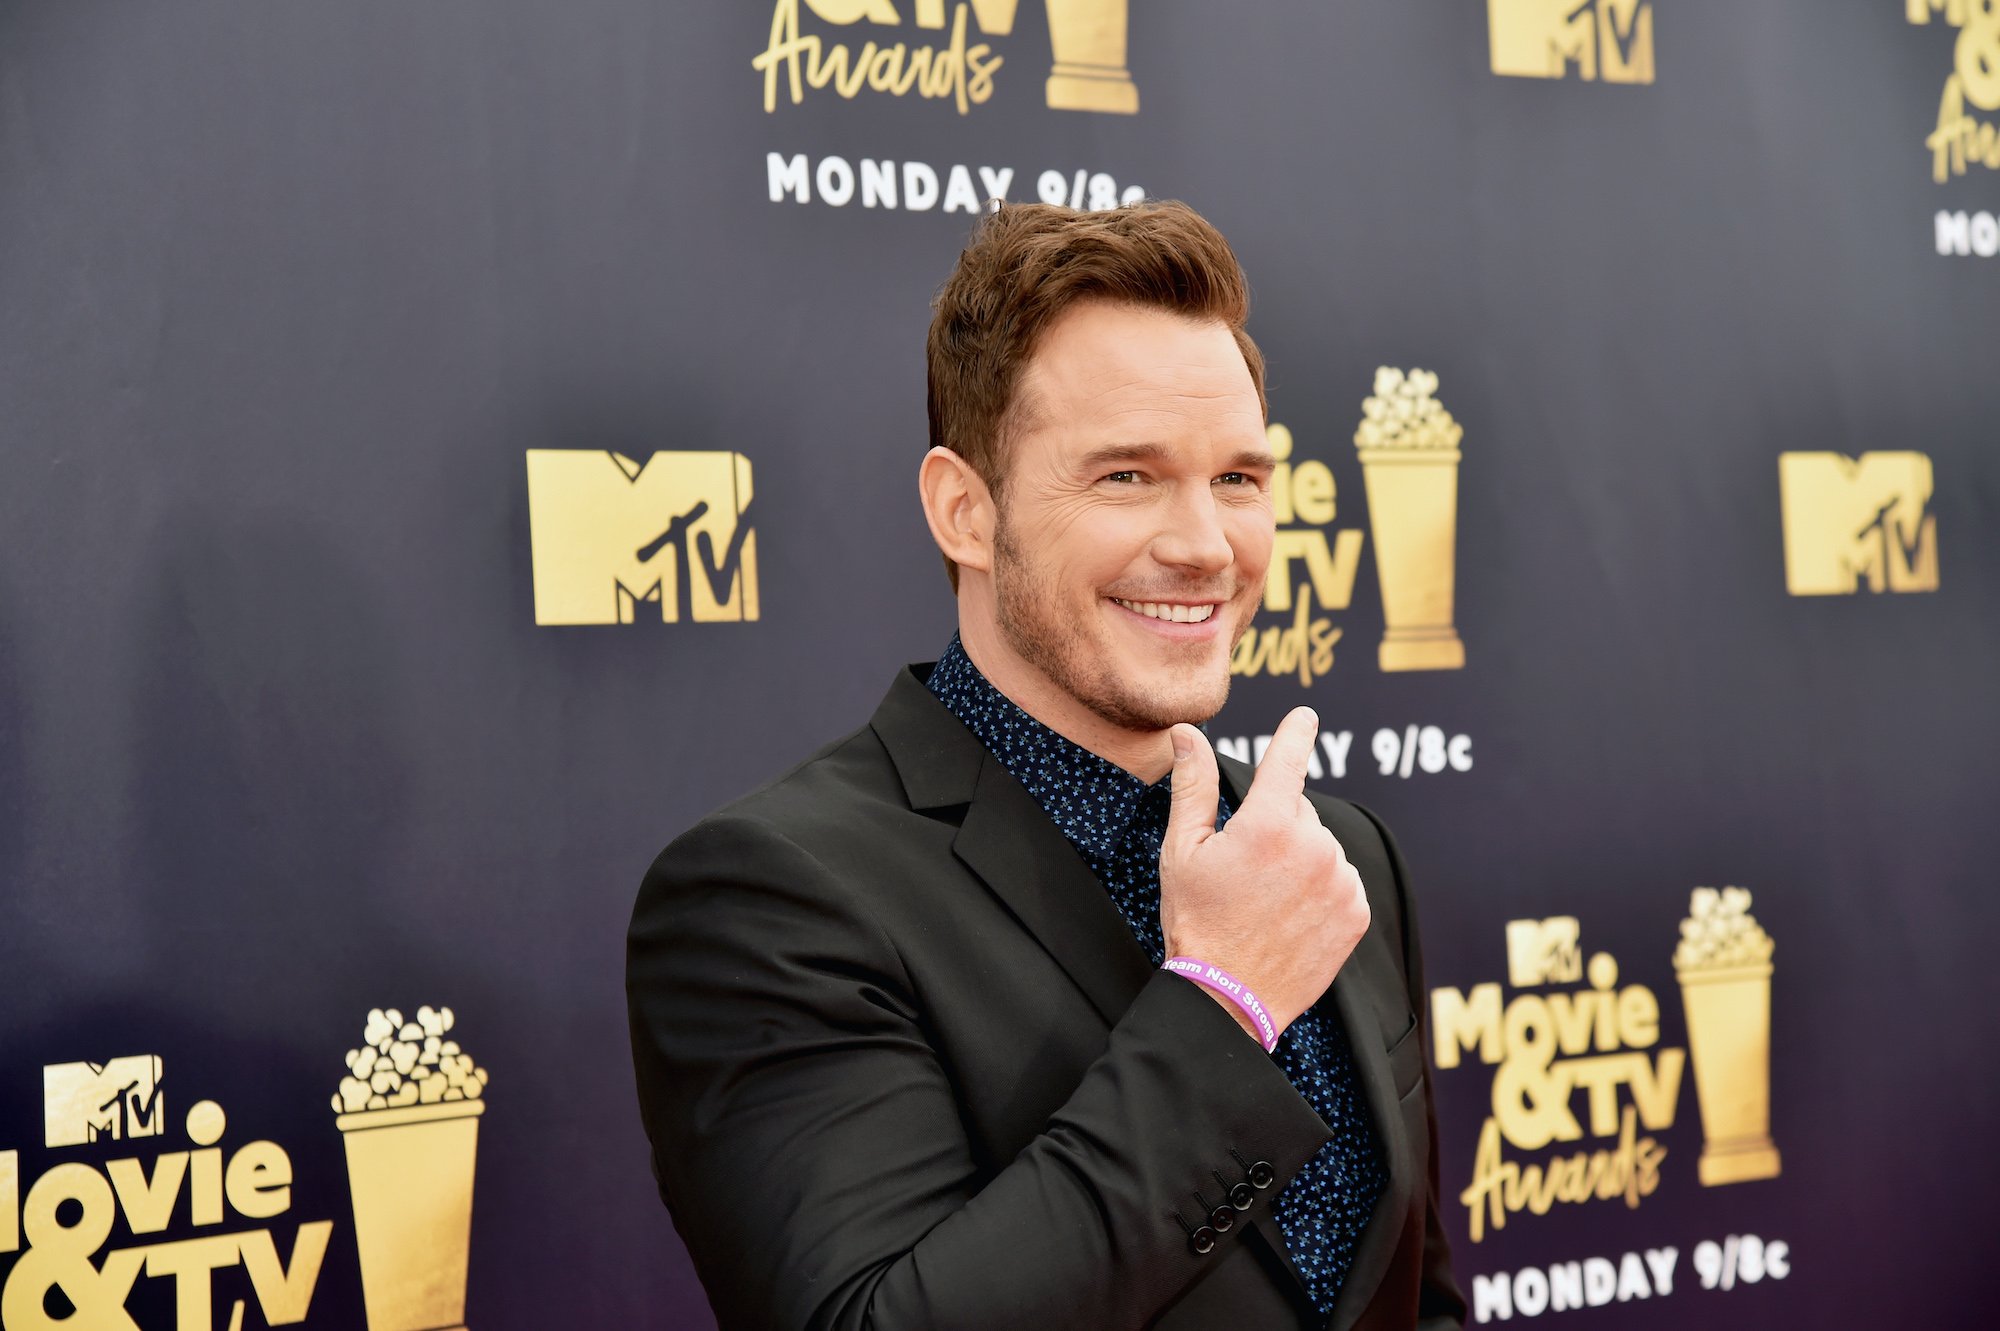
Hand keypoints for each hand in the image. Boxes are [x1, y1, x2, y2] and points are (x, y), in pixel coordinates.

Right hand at [1158, 707, 1369, 1041]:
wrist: (1228, 999)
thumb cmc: (1198, 922)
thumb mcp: (1183, 850)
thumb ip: (1192, 786)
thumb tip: (1187, 734)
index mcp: (1269, 825)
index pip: (1288, 760)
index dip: (1295, 733)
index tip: (1305, 716)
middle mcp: (1315, 847)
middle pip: (1298, 812)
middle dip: (1274, 827)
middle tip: (1242, 871)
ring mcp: (1341, 881)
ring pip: (1321, 848)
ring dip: (1299, 860)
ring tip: (1265, 900)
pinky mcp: (1357, 912)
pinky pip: (1340, 880)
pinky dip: (1320, 889)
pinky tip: (1290, 915)